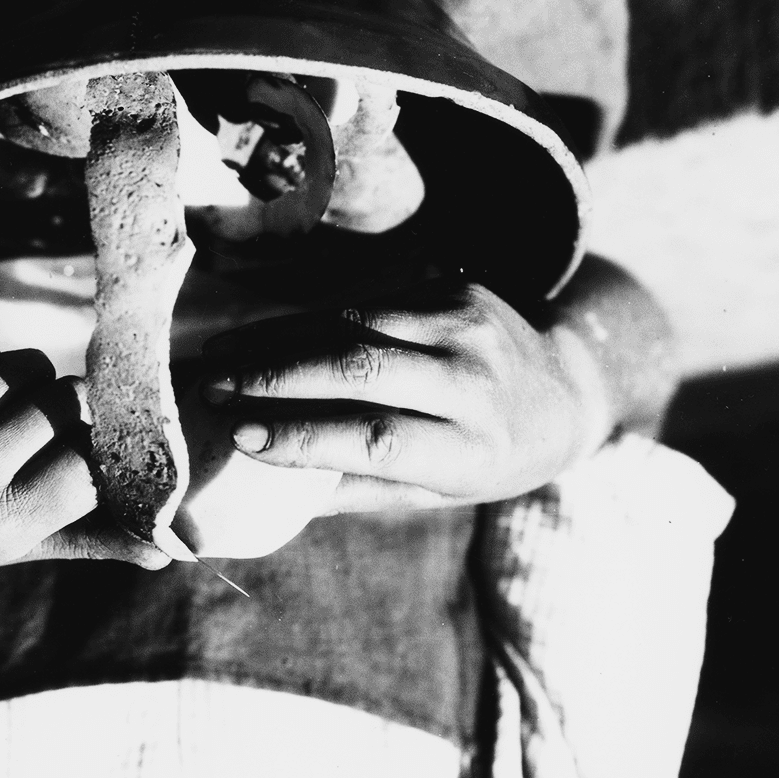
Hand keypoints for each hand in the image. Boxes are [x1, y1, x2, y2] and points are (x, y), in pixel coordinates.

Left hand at [0, 334, 168, 568]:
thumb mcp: (9, 543)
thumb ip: (89, 540)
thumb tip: (171, 552)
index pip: (90, 463)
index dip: (89, 454)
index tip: (71, 459)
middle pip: (67, 402)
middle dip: (56, 411)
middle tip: (22, 434)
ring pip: (28, 366)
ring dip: (19, 383)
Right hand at [200, 280, 613, 511]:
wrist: (568, 387)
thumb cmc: (490, 457)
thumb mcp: (438, 491)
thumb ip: (360, 486)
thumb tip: (270, 487)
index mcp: (474, 448)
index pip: (377, 437)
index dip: (303, 436)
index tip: (239, 438)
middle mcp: (474, 380)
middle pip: (359, 368)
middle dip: (274, 376)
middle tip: (211, 387)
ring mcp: (467, 324)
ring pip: (352, 324)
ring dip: (277, 340)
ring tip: (221, 357)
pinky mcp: (455, 286)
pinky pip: (365, 301)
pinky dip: (306, 320)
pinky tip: (262, 335)